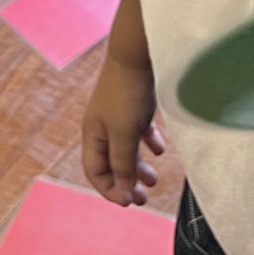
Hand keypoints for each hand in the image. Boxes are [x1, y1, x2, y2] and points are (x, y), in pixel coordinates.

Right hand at [82, 56, 166, 206]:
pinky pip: (139, 130)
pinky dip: (148, 142)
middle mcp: (102, 126)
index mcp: (93, 134)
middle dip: (127, 182)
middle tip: (145, 198)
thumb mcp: (124, 133)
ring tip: (155, 179)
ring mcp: (118, 114)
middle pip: (112, 163)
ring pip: (127, 148)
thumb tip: (123, 189)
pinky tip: (160, 148)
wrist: (137, 52)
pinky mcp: (134, 103)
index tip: (130, 202)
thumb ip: (123, 162)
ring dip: (139, 166)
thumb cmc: (126, 93)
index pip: (95, 171)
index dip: (110, 190)